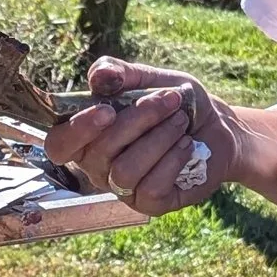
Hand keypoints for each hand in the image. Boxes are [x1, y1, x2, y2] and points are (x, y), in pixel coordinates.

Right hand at [46, 59, 231, 217]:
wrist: (217, 127)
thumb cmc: (176, 103)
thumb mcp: (150, 78)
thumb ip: (120, 73)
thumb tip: (98, 77)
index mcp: (88, 135)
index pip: (59, 144)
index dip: (76, 130)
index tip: (107, 110)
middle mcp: (98, 166)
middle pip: (100, 151)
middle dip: (139, 119)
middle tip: (170, 100)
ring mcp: (123, 189)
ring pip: (125, 170)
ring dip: (158, 139)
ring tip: (180, 122)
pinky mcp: (150, 204)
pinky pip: (151, 187)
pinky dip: (173, 160)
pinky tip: (187, 146)